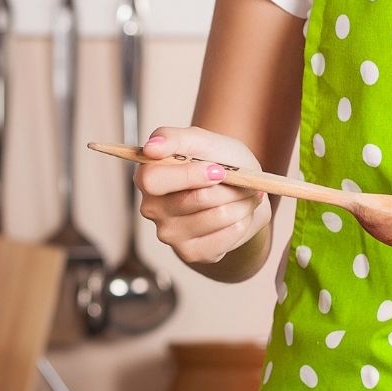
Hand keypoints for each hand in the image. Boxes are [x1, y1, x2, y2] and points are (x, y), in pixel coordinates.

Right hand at [134, 126, 269, 265]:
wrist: (241, 187)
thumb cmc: (217, 160)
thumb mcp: (200, 140)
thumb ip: (173, 138)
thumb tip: (151, 148)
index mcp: (147, 177)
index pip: (153, 180)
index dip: (189, 175)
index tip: (218, 170)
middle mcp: (152, 209)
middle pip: (193, 200)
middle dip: (227, 187)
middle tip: (241, 179)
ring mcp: (169, 234)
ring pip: (216, 217)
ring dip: (240, 202)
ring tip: (244, 194)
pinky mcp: (190, 253)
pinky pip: (226, 237)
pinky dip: (242, 222)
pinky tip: (239, 214)